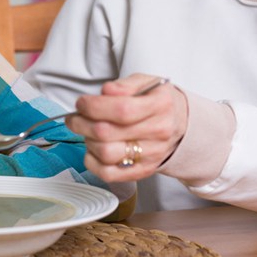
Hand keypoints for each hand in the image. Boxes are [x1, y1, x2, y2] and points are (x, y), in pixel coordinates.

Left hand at [66, 73, 187, 181]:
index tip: (81, 103)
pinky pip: (109, 174)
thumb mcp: (146, 82)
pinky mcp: (142, 171)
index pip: (122, 109)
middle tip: (75, 117)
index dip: (93, 106)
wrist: (181, 124)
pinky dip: (92, 162)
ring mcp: (151, 154)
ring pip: (106, 154)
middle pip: (108, 133)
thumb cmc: (158, 102)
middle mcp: (158, 132)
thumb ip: (125, 85)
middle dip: (81, 123)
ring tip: (86, 131)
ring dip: (87, 141)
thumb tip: (106, 91)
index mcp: (160, 105)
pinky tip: (92, 149)